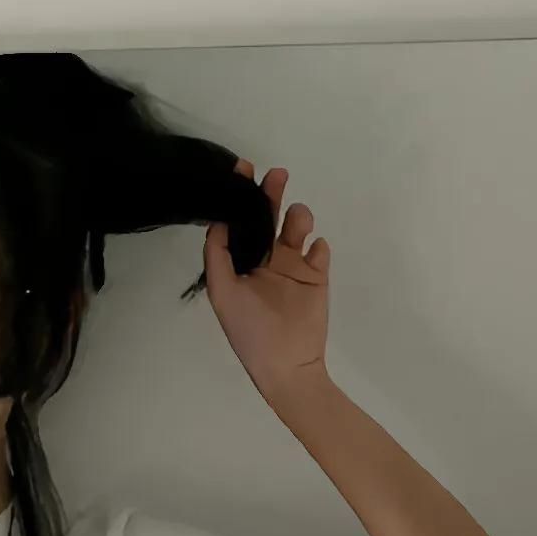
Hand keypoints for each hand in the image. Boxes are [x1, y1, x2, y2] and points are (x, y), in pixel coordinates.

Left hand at [203, 160, 331, 400]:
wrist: (287, 365)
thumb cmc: (249, 331)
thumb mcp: (222, 293)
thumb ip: (218, 255)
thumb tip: (217, 220)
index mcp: (240, 263)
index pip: (239, 223)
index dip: (239, 197)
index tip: (243, 170)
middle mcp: (265, 261)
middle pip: (268, 219)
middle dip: (270, 195)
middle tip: (276, 175)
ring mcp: (292, 268)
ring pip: (295, 229)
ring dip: (297, 218)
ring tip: (299, 217)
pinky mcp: (316, 277)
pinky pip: (319, 251)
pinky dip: (317, 245)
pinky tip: (312, 249)